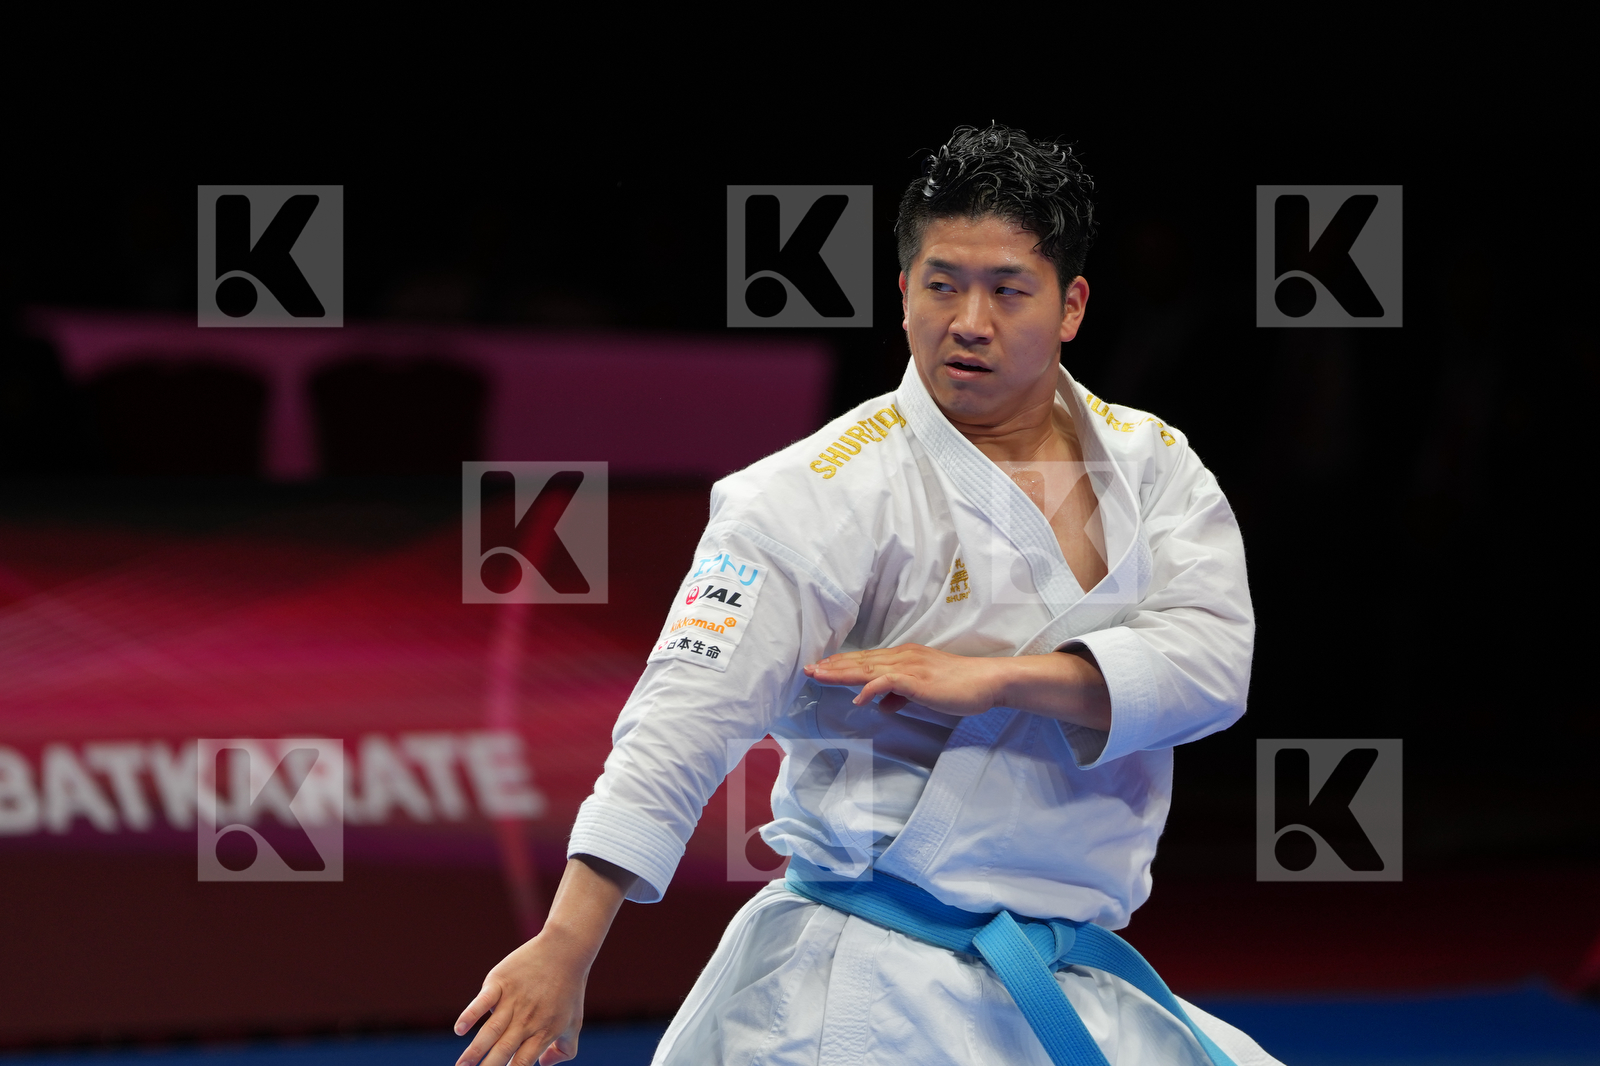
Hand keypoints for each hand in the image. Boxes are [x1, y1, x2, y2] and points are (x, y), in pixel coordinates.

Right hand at [454, 856, 634, 1065]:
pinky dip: (470, 1014)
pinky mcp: (501, 981)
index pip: (522, 1062)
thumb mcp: (574, 1022)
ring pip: (491, 1030)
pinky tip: (459, 1029)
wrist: (565, 949)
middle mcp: (527, 1019)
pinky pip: (483, 1000)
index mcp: (543, 1032)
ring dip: (474, 1050)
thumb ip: (566, 1049)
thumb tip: (543, 1065)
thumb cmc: (570, 989)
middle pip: (503, 1050)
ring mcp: (513, 1000)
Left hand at [803, 645, 1112, 730]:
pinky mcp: (918, 679)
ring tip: (818, 676)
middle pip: (861, 661)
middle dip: (832, 666)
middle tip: (807, 669)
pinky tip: (857, 699)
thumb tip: (882, 704)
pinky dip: (870, 689)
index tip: (819, 668)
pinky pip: (888, 683)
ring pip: (868, 668)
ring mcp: (909, 666)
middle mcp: (902, 657)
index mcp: (903, 658)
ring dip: (841, 673)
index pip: (866, 660)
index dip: (841, 664)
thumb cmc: (958, 687)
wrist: (987, 682)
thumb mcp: (924, 692)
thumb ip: (901, 695)